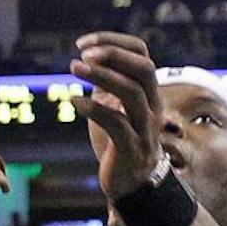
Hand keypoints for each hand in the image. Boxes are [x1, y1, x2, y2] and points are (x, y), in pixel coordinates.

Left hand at [69, 33, 165, 201]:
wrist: (131, 184)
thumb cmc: (119, 141)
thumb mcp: (115, 106)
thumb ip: (108, 83)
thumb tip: (86, 56)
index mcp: (149, 91)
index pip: (141, 52)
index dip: (113, 41)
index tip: (82, 44)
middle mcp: (152, 106)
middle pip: (143, 67)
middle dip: (112, 55)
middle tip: (82, 54)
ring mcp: (145, 127)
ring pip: (132, 92)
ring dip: (101, 76)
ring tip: (74, 69)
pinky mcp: (132, 148)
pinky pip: (116, 123)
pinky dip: (93, 109)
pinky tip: (74, 102)